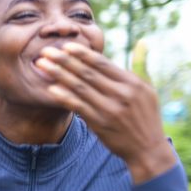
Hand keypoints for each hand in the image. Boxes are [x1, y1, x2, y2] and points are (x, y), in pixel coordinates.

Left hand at [35, 42, 174, 183]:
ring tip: (42, 66)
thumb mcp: (148, 88)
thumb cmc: (146, 115)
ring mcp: (110, 110)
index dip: (82, 54)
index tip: (65, 45)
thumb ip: (141, 64)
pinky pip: (79, 107)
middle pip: (87, 73)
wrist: (147, 149)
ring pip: (80, 88)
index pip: (102, 63)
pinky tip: (51, 89)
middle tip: (46, 51)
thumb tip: (142, 41)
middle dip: (64, 60)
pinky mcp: (100, 124)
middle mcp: (121, 94)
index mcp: (131, 83)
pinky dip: (65, 97)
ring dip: (58, 75)